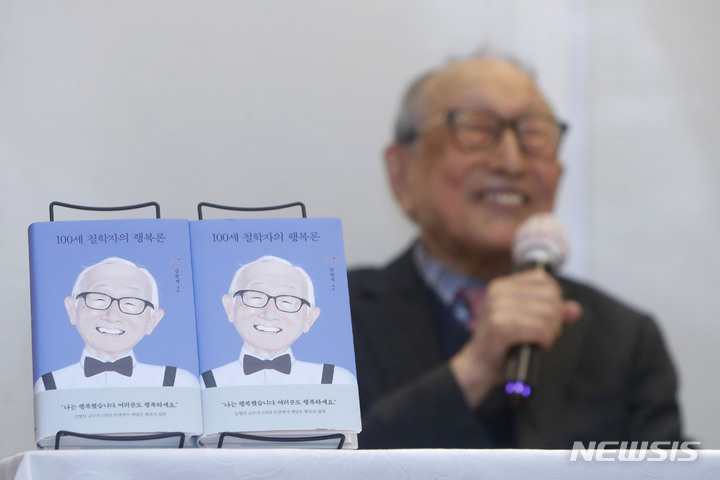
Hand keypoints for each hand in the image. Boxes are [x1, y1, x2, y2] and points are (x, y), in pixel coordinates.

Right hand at [450, 268, 581, 406]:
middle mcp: (497, 293)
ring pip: (547, 314)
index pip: (543, 279)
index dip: (554, 299)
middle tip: (545, 334)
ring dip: (551, 333)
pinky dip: (545, 341)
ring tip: (540, 341)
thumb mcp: (527, 322)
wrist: (479, 367)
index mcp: (501, 286)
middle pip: (549, 297)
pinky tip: (537, 346)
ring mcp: (497, 309)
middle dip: (556, 319)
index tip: (546, 317)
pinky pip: (540, 329)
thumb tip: (575, 309)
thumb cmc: (502, 345)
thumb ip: (552, 313)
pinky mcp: (500, 328)